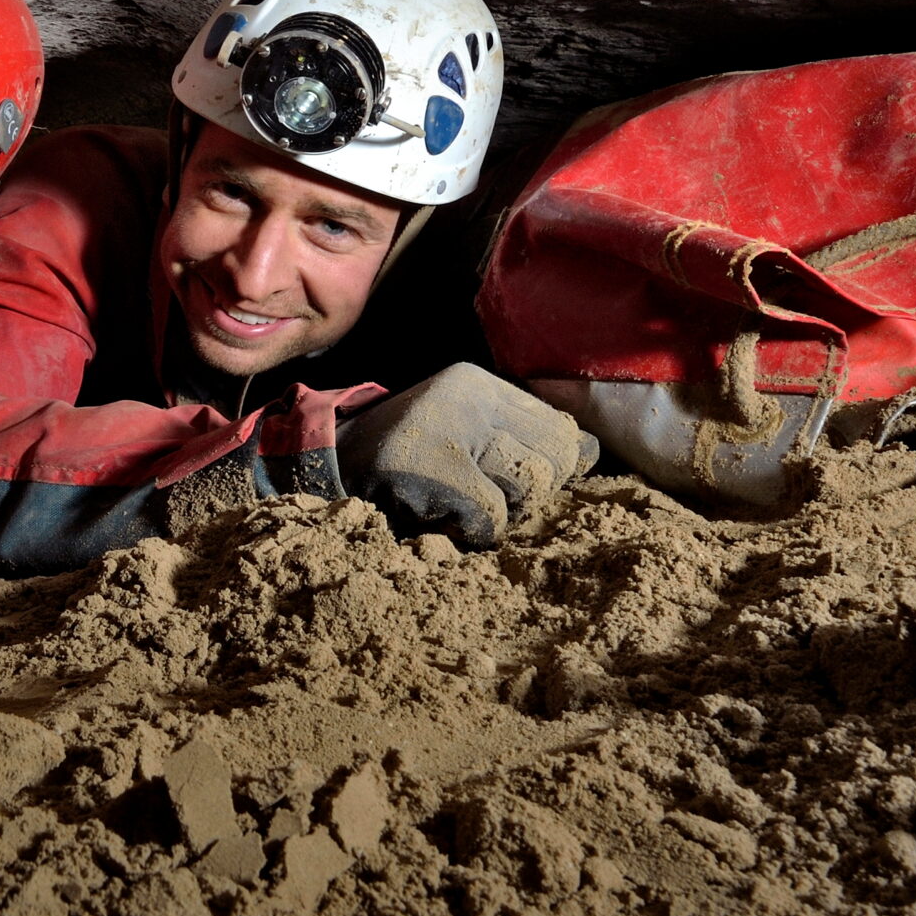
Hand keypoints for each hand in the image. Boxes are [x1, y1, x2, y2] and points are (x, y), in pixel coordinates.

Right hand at [334, 363, 597, 547]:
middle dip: (529, 492)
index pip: (559, 429)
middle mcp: (468, 395)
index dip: (554, 468)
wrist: (325, 469)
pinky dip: (472, 530)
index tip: (515, 484)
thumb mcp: (465, 435)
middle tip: (481, 495)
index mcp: (478, 385)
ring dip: (501, 512)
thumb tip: (591, 453)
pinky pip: (491, 516)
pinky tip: (440, 518)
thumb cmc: (403, 460)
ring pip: (530, 485)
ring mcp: (448, 426)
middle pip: (555, 457)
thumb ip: (525, 439)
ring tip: (457, 502)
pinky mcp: (430, 464)